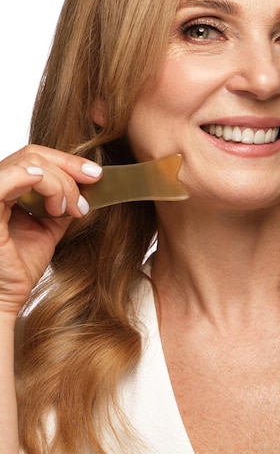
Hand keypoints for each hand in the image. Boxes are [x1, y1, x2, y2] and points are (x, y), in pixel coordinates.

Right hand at [0, 145, 102, 316]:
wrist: (4, 299)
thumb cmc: (17, 270)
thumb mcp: (47, 229)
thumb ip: (59, 205)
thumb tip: (84, 188)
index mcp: (3, 189)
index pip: (34, 158)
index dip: (67, 162)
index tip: (95, 175)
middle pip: (33, 155)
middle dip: (69, 169)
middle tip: (88, 193)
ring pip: (30, 163)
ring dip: (60, 183)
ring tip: (69, 209)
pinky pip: (11, 177)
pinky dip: (43, 182)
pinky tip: (57, 203)